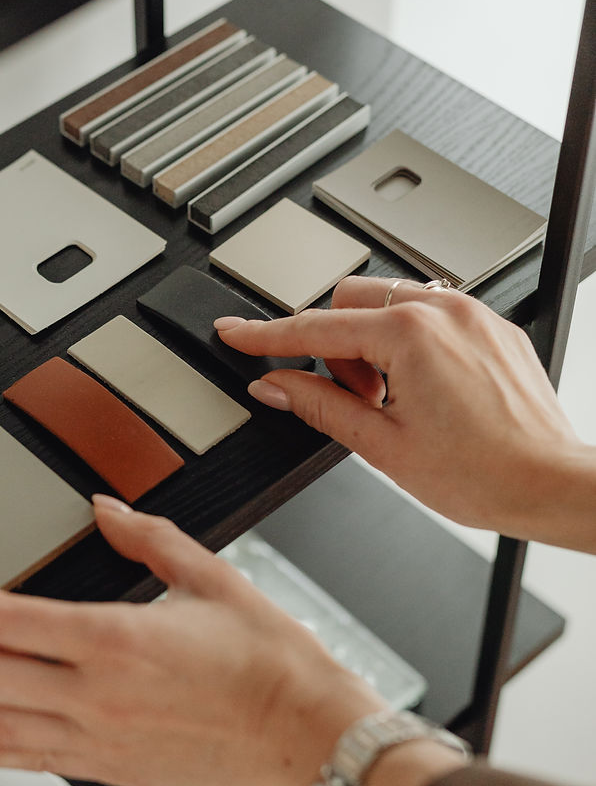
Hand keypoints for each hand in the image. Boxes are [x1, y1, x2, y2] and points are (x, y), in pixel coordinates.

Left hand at [0, 496, 382, 785]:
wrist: (310, 736)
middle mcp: (94, 698)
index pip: (2, 620)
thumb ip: (147, 537)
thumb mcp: (212, 577)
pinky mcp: (108, 770)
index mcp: (115, 641)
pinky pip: (25, 766)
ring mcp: (96, 741)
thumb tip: (105, 509)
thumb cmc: (273, 663)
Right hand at [215, 276, 593, 542]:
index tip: (234, 333)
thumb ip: (319, 406)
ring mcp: (472, 314)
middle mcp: (443, 310)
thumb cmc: (485, 474)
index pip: (315, 327)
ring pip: (390, 304)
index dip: (265, 335)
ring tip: (391, 402)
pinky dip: (409, 345)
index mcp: (409, 334)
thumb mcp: (382, 446)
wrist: (552, 484)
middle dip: (334, 345)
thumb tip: (276, 386)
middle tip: (350, 399)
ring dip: (372, 344)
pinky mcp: (492, 327)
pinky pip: (431, 315)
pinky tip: (422, 393)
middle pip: (350, 301)